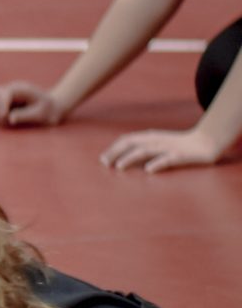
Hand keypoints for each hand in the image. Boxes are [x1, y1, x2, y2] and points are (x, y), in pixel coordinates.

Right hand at [0, 82, 64, 128]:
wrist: (52, 108)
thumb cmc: (49, 111)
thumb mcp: (41, 114)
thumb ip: (26, 115)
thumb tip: (10, 118)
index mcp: (23, 89)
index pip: (6, 93)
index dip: (2, 103)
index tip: (4, 116)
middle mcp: (12, 89)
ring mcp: (6, 95)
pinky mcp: (3, 102)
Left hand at [99, 126, 230, 173]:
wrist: (206, 142)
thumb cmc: (179, 145)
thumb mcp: (158, 145)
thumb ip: (143, 149)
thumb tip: (123, 159)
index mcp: (150, 137)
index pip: (128, 139)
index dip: (113, 148)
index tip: (102, 159)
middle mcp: (156, 141)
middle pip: (132, 143)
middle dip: (116, 152)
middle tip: (104, 164)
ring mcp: (168, 147)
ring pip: (146, 151)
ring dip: (131, 158)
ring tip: (119, 167)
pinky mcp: (181, 155)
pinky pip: (168, 159)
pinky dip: (157, 164)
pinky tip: (149, 170)